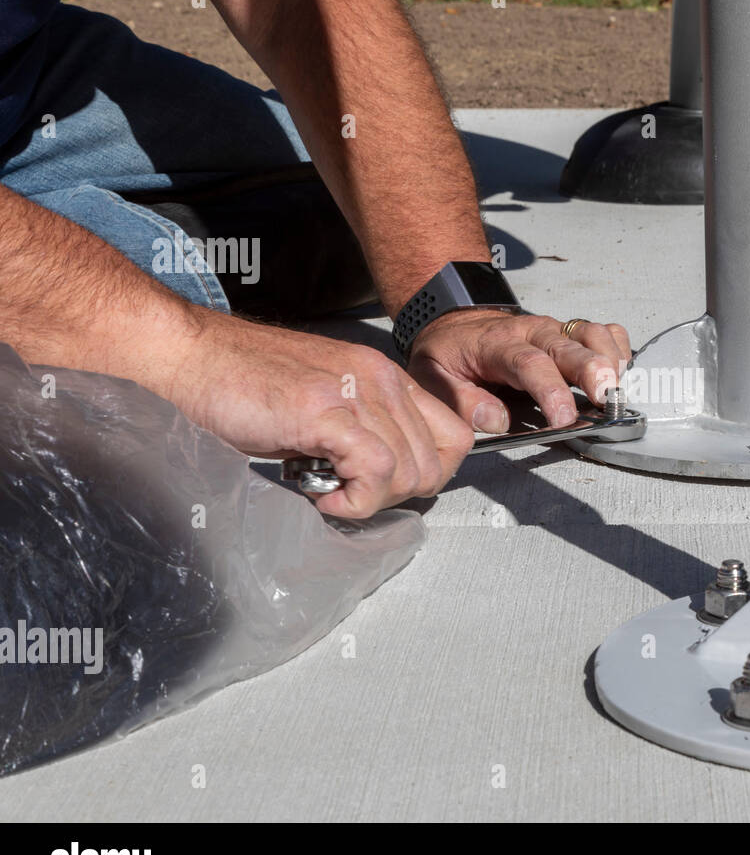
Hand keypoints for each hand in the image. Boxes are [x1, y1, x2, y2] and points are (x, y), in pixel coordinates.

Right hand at [177, 313, 473, 518]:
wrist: (190, 354)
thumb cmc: (243, 381)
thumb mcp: (324, 402)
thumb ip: (362, 431)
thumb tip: (383, 478)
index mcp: (384, 375)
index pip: (454, 434)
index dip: (427, 472)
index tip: (387, 486)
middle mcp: (380, 378)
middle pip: (437, 461)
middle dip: (398, 494)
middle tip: (353, 495)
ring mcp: (356, 392)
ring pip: (411, 470)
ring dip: (373, 499)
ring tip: (331, 493)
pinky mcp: (326, 412)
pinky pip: (376, 470)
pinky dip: (355, 500)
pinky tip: (322, 496)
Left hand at [407, 310, 632, 431]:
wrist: (458, 324)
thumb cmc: (450, 354)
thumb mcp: (432, 378)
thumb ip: (460, 401)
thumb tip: (496, 420)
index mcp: (497, 344)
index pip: (529, 364)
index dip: (550, 391)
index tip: (563, 419)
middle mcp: (531, 332)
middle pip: (569, 345)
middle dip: (593, 370)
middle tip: (607, 397)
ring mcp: (554, 331)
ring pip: (591, 333)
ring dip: (610, 360)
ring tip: (617, 389)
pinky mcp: (569, 334)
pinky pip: (603, 332)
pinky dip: (618, 348)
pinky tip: (620, 372)